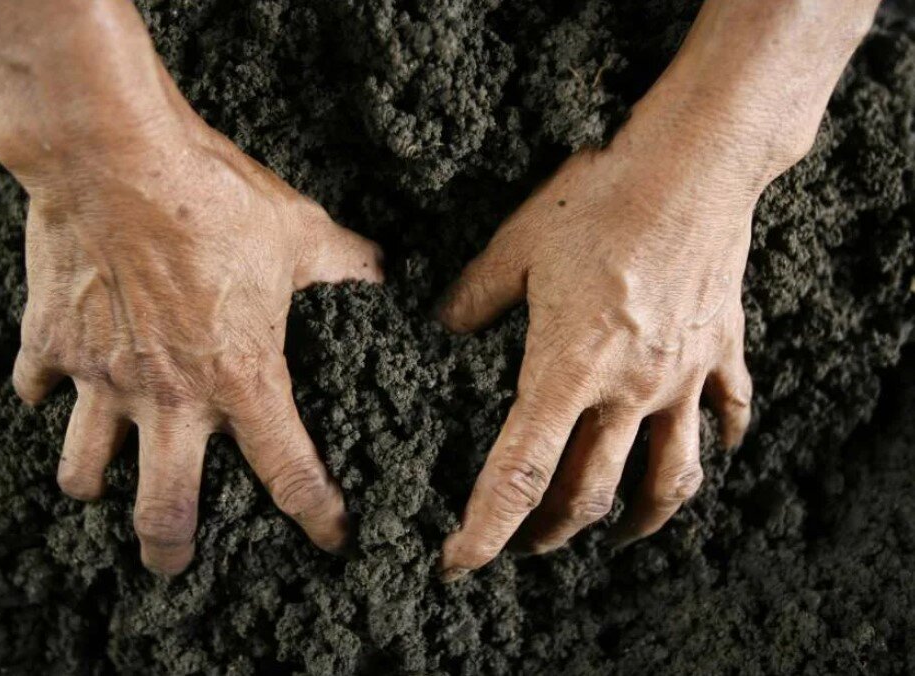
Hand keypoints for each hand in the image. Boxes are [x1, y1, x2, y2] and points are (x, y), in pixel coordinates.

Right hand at [10, 72, 381, 574]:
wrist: (114, 157)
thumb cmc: (212, 195)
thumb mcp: (296, 230)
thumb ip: (342, 263)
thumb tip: (379, 269)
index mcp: (240, 377)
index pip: (289, 471)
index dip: (317, 514)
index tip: (329, 538)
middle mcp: (169, 396)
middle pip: (164, 509)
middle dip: (170, 549)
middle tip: (174, 563)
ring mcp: (101, 377)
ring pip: (83, 470)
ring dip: (94, 485)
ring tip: (104, 485)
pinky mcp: (50, 345)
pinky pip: (34, 392)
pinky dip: (43, 398)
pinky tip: (54, 389)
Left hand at [436, 112, 761, 580]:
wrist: (691, 163)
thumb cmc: (598, 198)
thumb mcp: (515, 244)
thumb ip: (474, 296)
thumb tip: (445, 324)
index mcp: (567, 368)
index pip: (520, 472)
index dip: (486, 528)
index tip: (460, 563)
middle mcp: (628, 389)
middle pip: (591, 492)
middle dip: (553, 531)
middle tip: (529, 542)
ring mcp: (682, 376)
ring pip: (670, 478)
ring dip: (640, 520)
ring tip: (620, 537)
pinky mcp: (720, 351)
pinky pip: (729, 414)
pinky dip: (719, 444)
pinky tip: (712, 452)